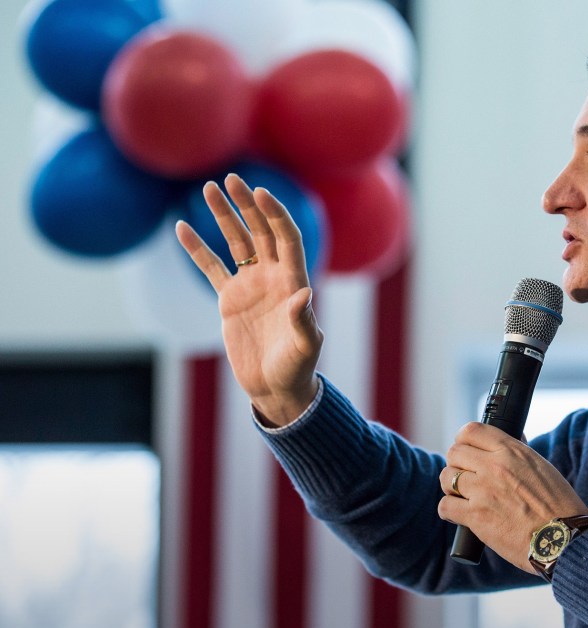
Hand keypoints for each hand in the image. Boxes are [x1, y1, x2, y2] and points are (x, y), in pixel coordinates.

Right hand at [175, 173, 323, 424]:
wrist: (275, 387)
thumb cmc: (296, 367)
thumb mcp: (305, 345)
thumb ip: (303, 320)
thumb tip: (303, 294)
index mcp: (293, 281)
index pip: (286, 238)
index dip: (275, 214)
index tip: (260, 193)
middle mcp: (273, 276)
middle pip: (260, 231)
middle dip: (247, 205)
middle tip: (231, 178)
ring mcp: (250, 285)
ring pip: (236, 242)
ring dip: (223, 215)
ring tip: (208, 187)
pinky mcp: (229, 298)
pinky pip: (211, 267)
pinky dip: (197, 248)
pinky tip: (182, 227)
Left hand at [438, 422, 587, 572]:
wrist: (563, 539)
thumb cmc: (559, 507)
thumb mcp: (542, 468)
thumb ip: (519, 454)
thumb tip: (508, 442)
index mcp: (512, 451)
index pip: (471, 430)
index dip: (463, 440)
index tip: (466, 451)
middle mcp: (494, 466)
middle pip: (454, 452)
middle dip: (457, 464)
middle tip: (465, 477)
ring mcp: (483, 490)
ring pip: (447, 477)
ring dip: (451, 487)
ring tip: (463, 497)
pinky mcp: (475, 516)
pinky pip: (445, 506)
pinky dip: (449, 511)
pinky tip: (460, 516)